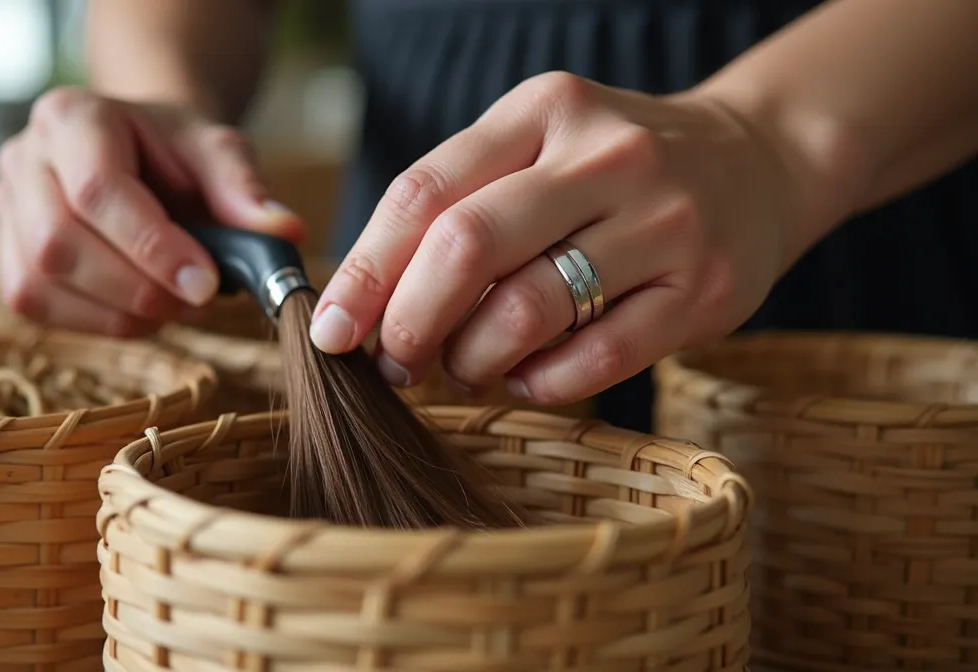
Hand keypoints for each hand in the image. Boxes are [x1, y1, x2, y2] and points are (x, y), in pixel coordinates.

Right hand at [0, 86, 304, 334]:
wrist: (139, 153)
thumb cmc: (176, 153)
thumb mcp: (218, 152)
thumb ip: (246, 190)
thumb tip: (284, 234)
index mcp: (71, 117)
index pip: (98, 190)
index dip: (151, 246)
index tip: (205, 283)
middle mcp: (23, 158)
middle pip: (58, 241)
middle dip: (136, 287)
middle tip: (197, 301)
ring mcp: (5, 209)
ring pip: (39, 281)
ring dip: (118, 312)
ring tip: (175, 304)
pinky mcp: (6, 256)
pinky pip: (36, 303)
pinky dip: (97, 320)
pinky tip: (140, 309)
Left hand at [310, 72, 829, 405]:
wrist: (757, 163)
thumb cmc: (610, 171)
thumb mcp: (536, 148)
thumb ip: (456, 204)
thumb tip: (363, 301)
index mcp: (543, 111)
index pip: (425, 192)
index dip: (365, 270)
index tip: (330, 327)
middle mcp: (604, 156)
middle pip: (468, 246)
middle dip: (409, 320)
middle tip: (393, 361)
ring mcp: (662, 222)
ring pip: (528, 309)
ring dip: (471, 358)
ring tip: (462, 367)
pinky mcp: (703, 290)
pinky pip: (595, 359)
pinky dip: (539, 383)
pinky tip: (523, 378)